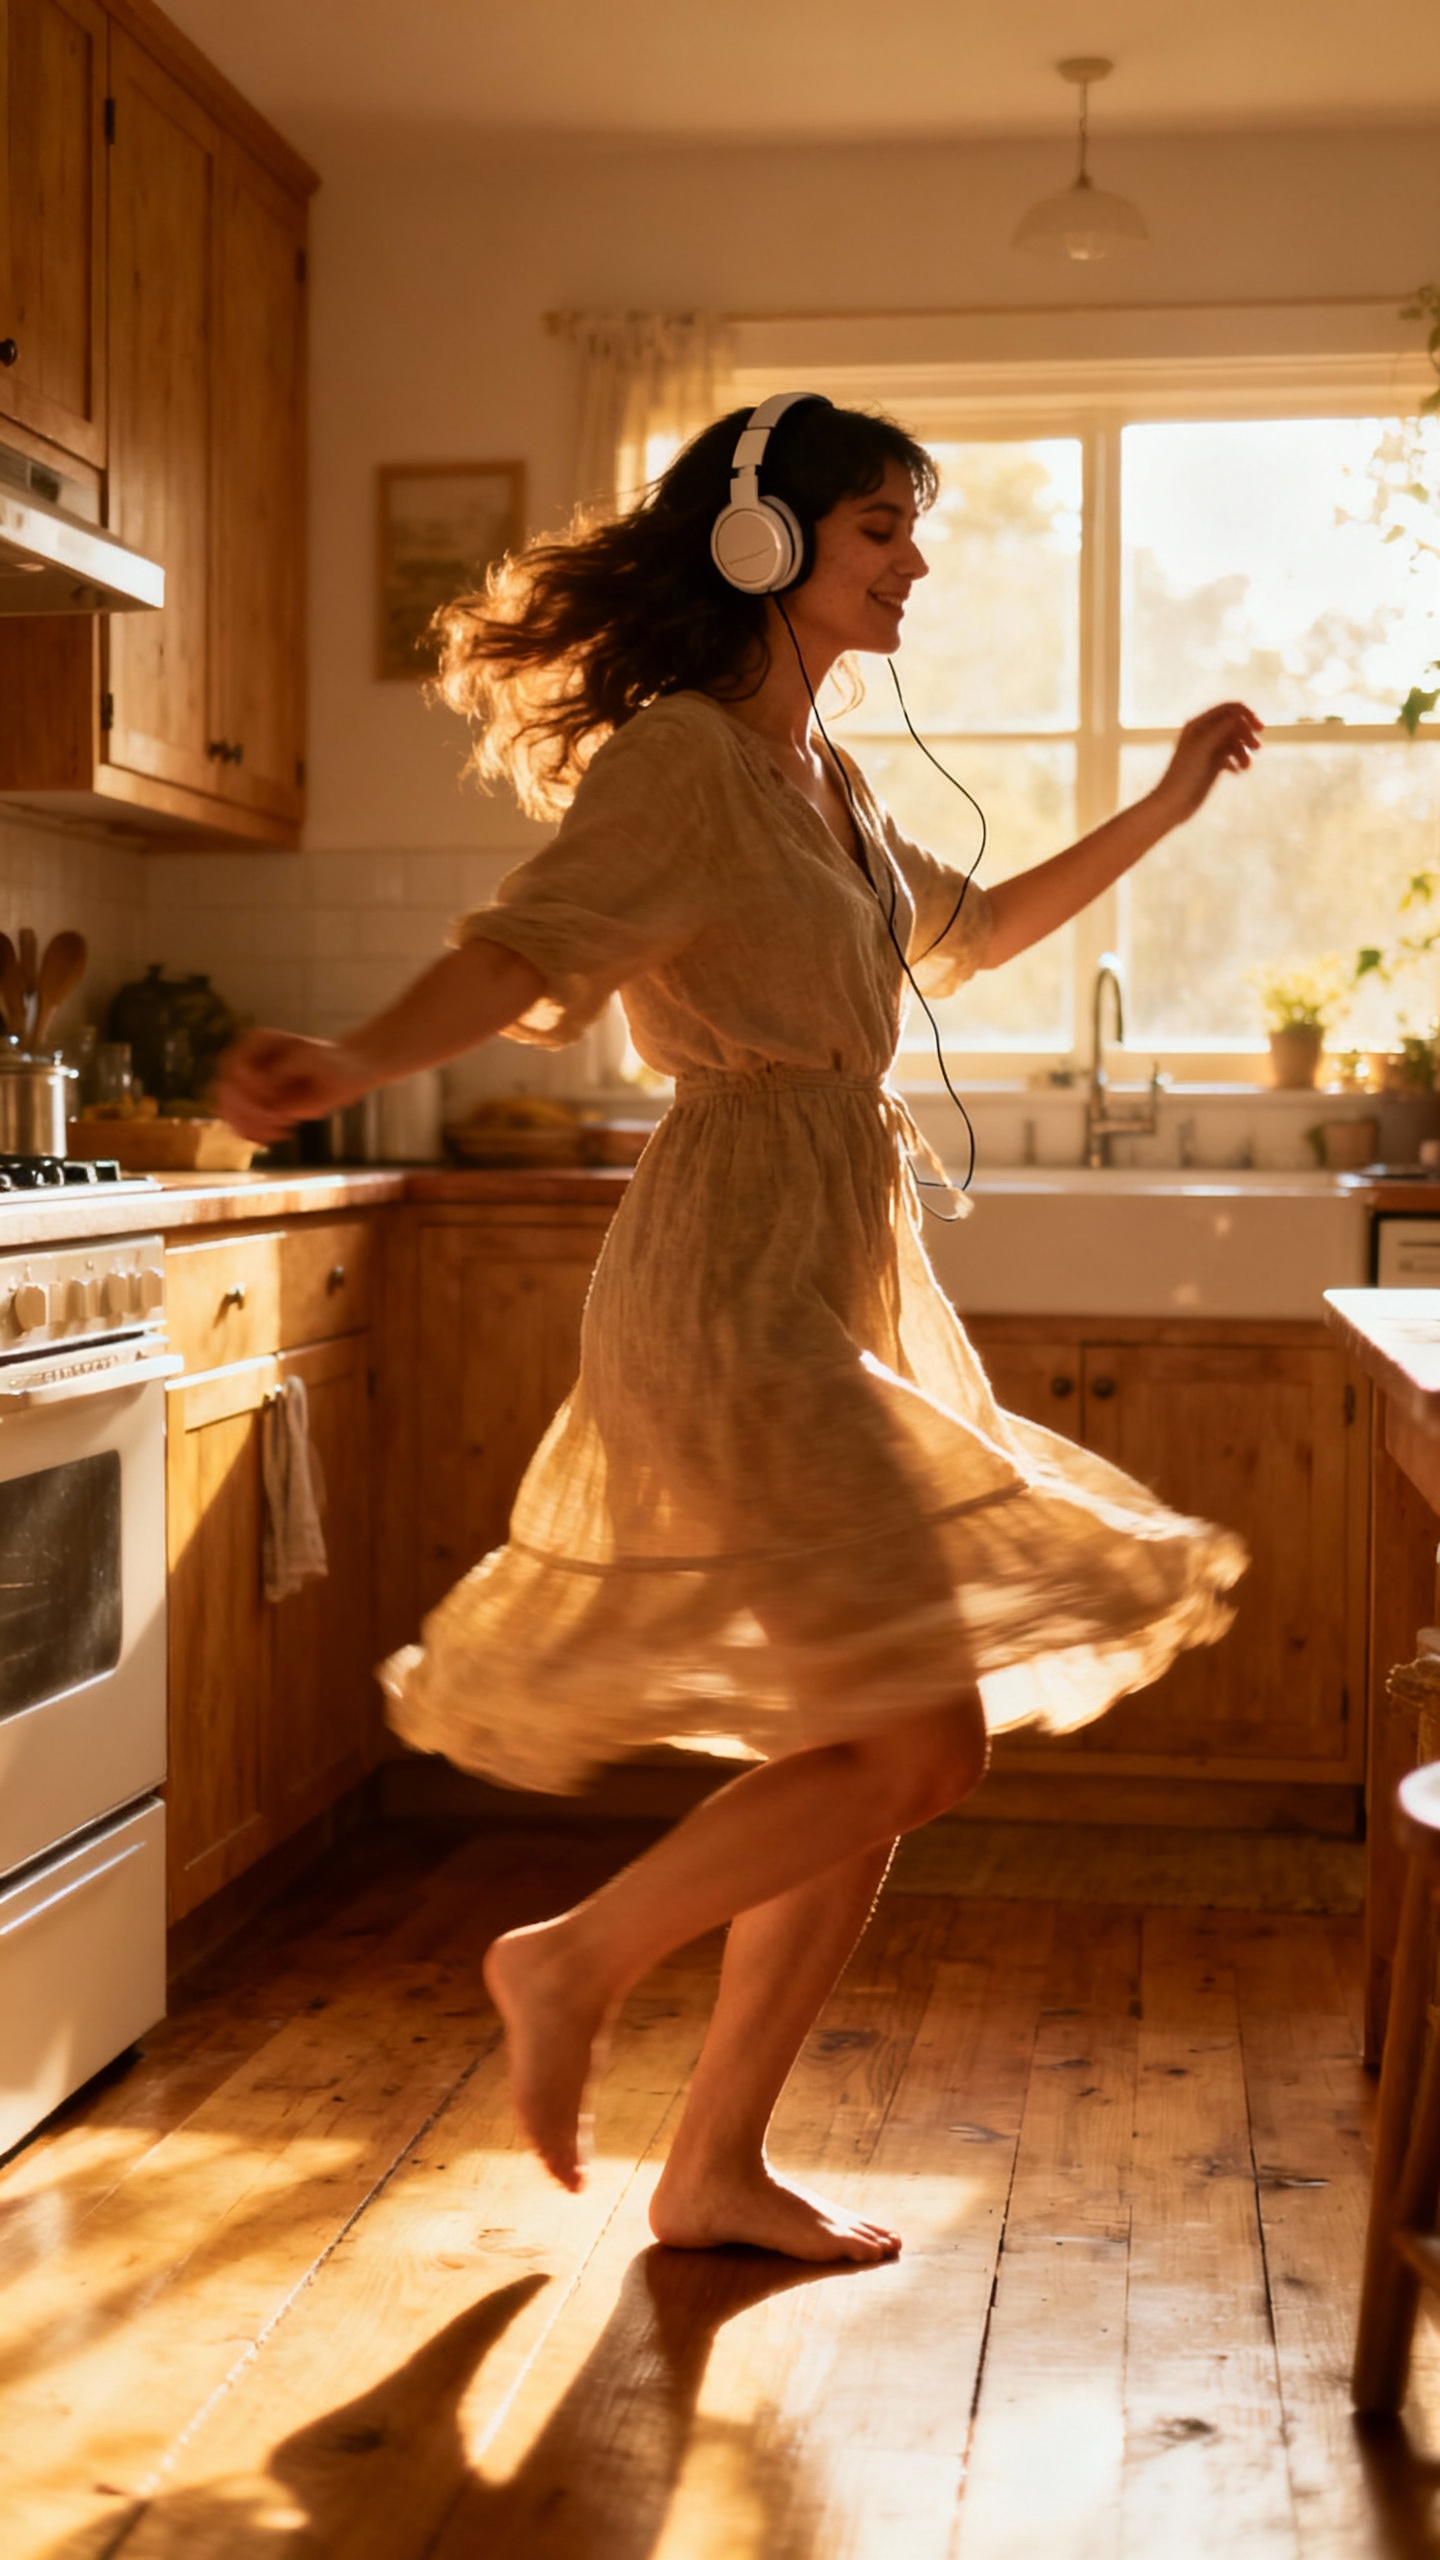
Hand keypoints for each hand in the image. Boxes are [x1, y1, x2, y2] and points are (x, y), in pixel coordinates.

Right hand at [217, 1028, 367, 1143]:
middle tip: (281, 1120)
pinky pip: (237, 1123)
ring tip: (280, 1130)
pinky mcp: (253, 1105)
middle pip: (225, 1090)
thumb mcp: (313, 1060)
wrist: (344, 1074)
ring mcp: (247, 1085)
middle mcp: (246, 1061)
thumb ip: (286, 1069)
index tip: (278, 1098)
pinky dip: (250, 1134)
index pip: (237, 1069)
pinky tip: (271, 1139)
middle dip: (251, 1111)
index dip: (253, 1089)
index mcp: (257, 1042)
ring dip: (249, 1125)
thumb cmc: (331, 1063)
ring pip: (227, 1109)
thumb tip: (264, 1088)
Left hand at [1151, 702, 1262, 828]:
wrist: (1173, 804)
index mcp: (1198, 725)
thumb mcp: (1202, 749)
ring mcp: (1209, 750)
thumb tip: (1239, 717)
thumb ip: (1220, 730)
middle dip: (1247, 735)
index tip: (1259, 729)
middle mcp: (1204, 734)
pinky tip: (1237, 771)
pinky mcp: (1214, 765)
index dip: (1246, 715)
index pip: (1228, 710)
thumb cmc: (1183, 775)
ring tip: (1246, 767)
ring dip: (1244, 751)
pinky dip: (1239, 761)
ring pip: (1236, 742)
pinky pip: (1233, 757)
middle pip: (1235, 725)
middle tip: (1257, 748)